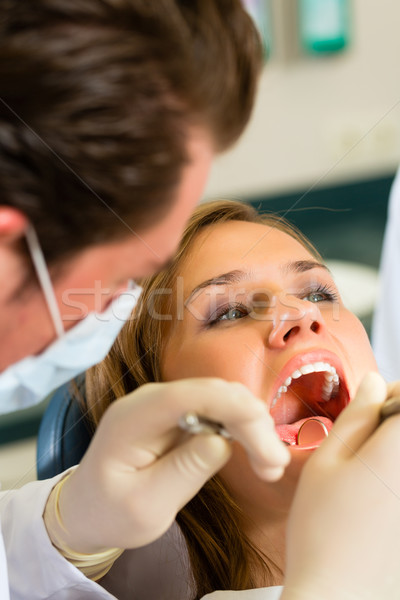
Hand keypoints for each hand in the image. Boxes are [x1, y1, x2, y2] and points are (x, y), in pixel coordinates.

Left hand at [54, 378, 289, 552]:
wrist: (87, 509)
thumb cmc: (110, 512)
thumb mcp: (145, 506)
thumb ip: (182, 472)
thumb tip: (221, 442)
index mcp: (133, 417)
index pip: (188, 395)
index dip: (232, 407)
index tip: (265, 442)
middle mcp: (150, 400)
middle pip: (212, 392)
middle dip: (250, 421)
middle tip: (275, 466)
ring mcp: (165, 404)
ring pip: (221, 398)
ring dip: (251, 425)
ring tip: (270, 466)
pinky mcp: (178, 414)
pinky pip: (217, 410)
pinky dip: (241, 429)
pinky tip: (256, 454)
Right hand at [282, 372, 399, 599]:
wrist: (337, 596)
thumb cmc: (323, 529)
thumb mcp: (327, 461)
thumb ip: (356, 415)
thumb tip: (374, 382)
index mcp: (399, 450)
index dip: (392, 393)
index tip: (372, 405)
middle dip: (394, 419)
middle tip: (367, 437)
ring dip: (393, 447)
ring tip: (372, 468)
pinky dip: (393, 475)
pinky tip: (379, 495)